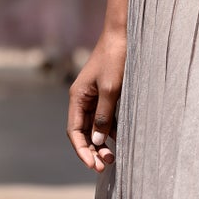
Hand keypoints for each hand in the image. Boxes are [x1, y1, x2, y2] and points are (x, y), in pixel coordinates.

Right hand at [67, 29, 125, 171]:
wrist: (124, 33)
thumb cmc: (115, 58)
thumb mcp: (110, 88)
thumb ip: (103, 115)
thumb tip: (96, 140)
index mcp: (78, 98)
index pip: (74, 132)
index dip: (82, 150)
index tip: (93, 165)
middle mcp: (83, 99)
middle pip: (84, 132)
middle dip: (93, 150)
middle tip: (107, 165)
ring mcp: (95, 96)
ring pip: (95, 126)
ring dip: (103, 142)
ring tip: (115, 157)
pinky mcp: (107, 93)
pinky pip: (106, 117)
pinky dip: (111, 129)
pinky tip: (122, 139)